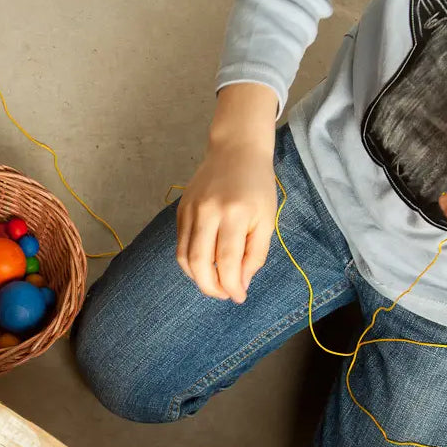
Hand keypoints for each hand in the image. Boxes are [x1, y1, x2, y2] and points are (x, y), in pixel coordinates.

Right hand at [176, 143, 277, 301]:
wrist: (236, 150)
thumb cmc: (257, 186)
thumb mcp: (266, 219)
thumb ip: (255, 254)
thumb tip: (240, 284)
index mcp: (236, 214)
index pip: (227, 261)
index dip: (232, 286)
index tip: (239, 297)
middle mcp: (209, 212)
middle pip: (200, 262)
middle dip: (211, 287)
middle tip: (224, 295)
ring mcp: (191, 210)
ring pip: (184, 257)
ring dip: (197, 278)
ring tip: (214, 283)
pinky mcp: (180, 210)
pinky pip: (180, 244)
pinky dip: (190, 262)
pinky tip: (204, 265)